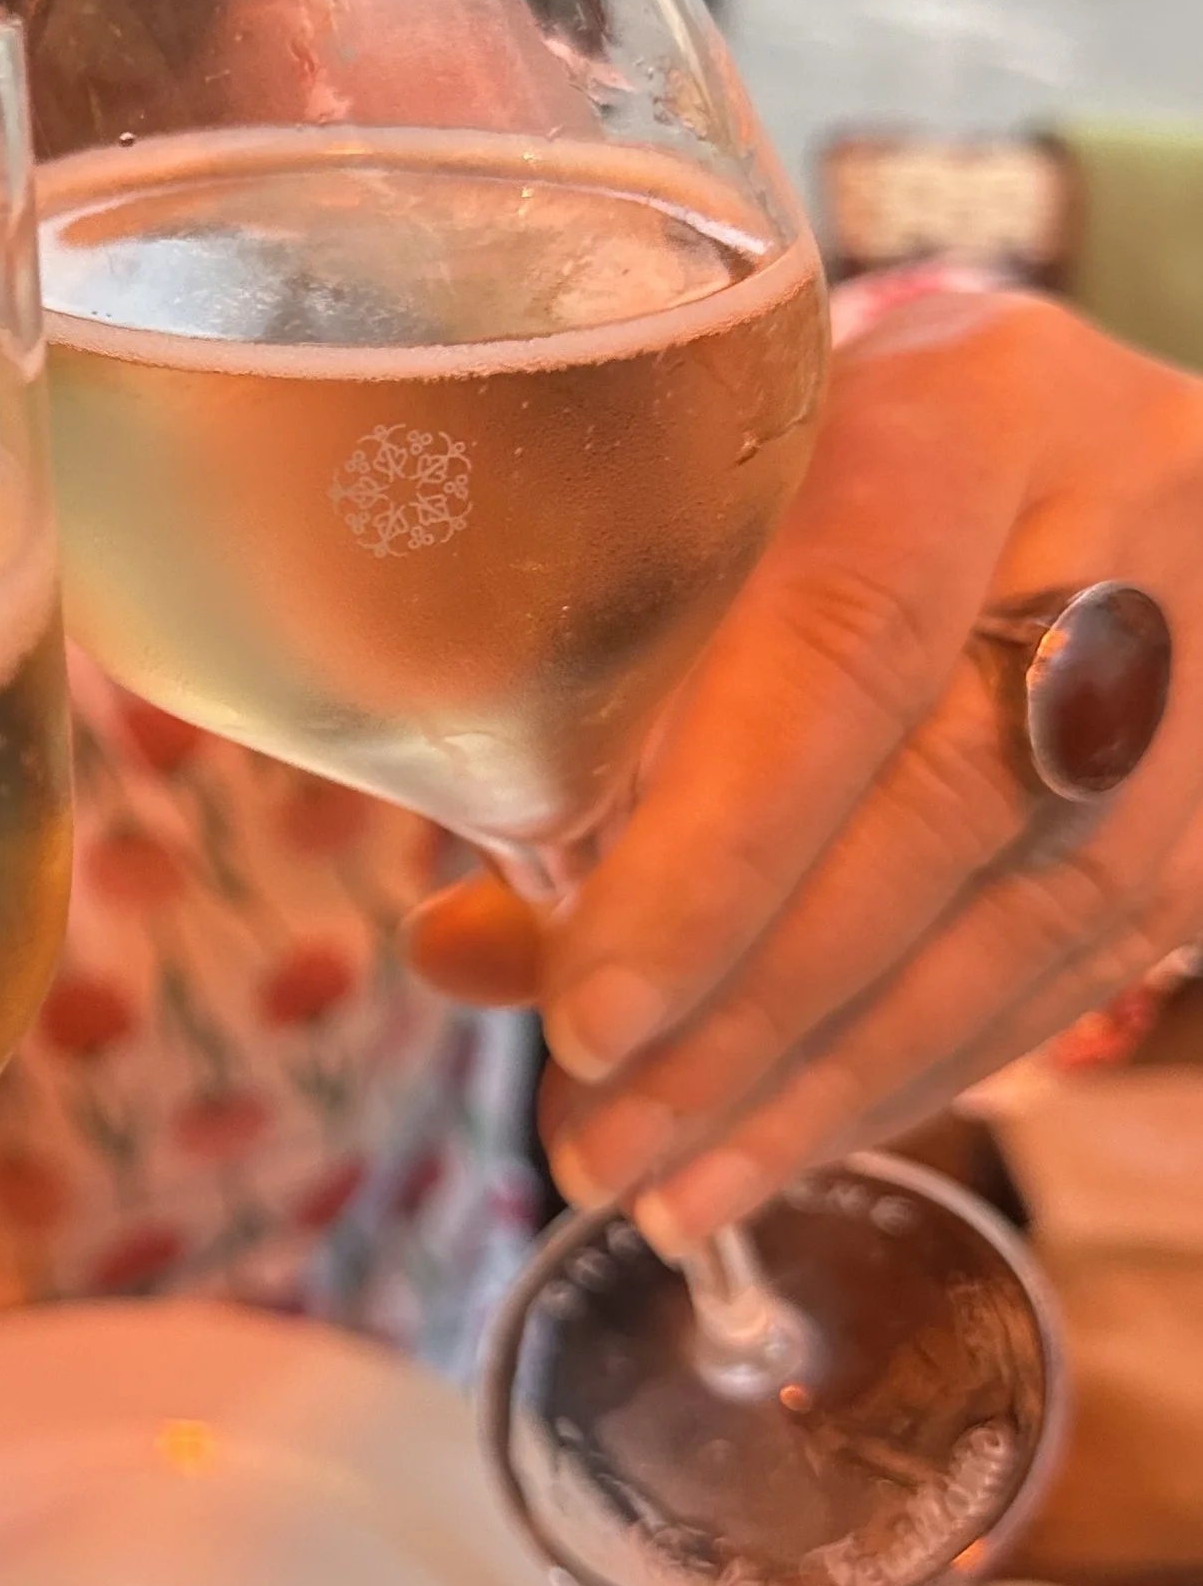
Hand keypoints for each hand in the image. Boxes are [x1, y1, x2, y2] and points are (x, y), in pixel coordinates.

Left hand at [410, 290, 1202, 1236]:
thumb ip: (595, 718)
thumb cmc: (832, 471)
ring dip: (822, 1081)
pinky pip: (1075, 973)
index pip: (846, 640)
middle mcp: (1118, 515)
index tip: (590, 1009)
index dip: (718, 847)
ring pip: (1022, 919)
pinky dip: (915, 1073)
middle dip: (751, 1005)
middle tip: (604, 1137)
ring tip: (665, 1184)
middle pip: (938, 804)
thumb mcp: (712, 518)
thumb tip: (467, 957)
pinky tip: (786, 1141)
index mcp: (963, 401)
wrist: (1063, 444)